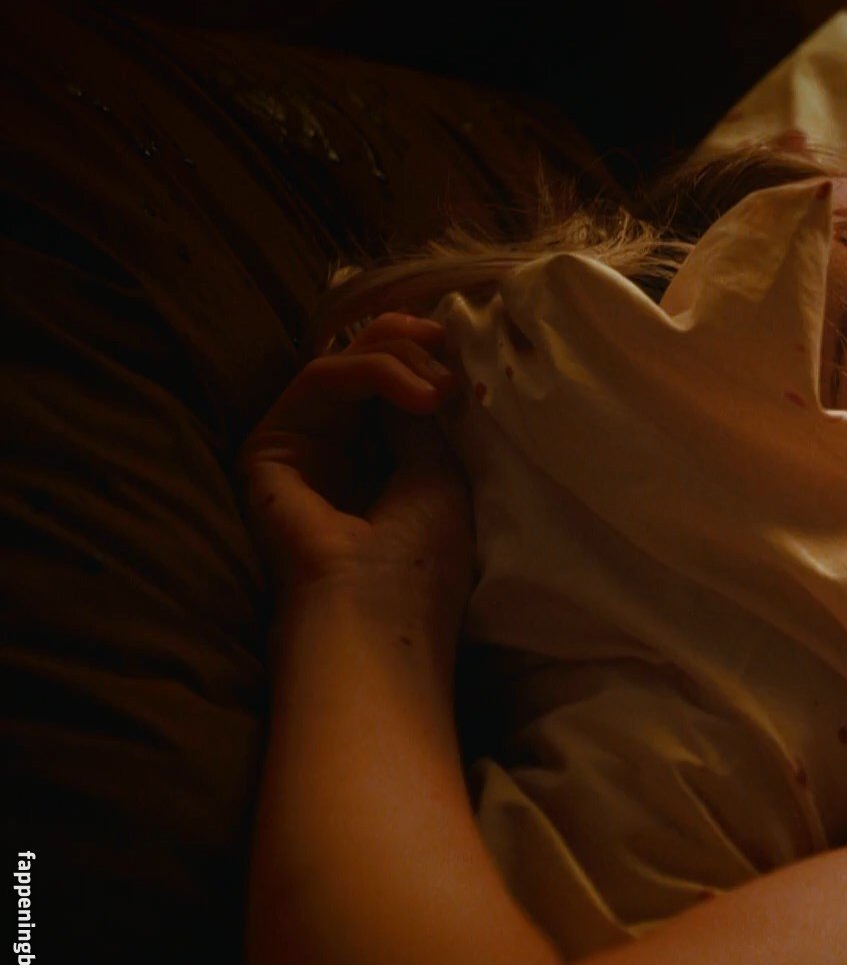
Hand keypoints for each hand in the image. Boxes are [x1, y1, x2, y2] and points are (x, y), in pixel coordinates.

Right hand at [239, 314, 471, 631]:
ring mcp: (299, 449)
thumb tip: (419, 363)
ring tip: (439, 390)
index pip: (390, 389)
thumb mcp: (440, 475)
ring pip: (343, 366)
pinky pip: (319, 380)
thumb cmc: (419, 565)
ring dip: (398, 359)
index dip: (422, 357)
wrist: (375, 620)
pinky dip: (372, 372)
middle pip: (362, 367)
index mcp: (376, 467)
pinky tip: (417, 397)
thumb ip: (419, 416)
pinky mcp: (268, 447)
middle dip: (408, 344)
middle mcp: (334, 454)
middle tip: (446, 351)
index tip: (460, 353)